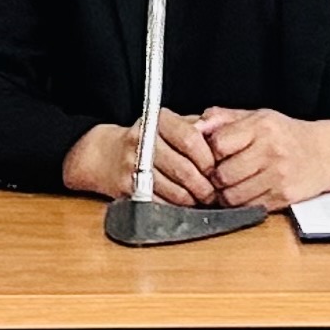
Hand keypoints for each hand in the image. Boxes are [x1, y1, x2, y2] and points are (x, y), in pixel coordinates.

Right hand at [62, 111, 219, 204]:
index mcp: (158, 120)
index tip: (217, 169)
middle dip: (205, 186)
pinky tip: (183, 206)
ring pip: (174, 190)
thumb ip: (197, 128)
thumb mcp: (170, 124)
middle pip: (184, 169)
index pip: (191, 139)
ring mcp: (133, 164)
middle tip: (215, 193)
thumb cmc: (148, 140)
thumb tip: (224, 140)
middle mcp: (144, 139)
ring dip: (192, 200)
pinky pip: (159, 203)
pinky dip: (176, 209)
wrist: (105, 155)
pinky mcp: (126, 187)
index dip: (208, 158)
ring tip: (201, 200)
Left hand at [198, 109, 329, 212]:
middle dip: (214, 178)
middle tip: (216, 176)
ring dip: (225, 194)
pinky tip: (245, 193)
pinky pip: (248, 207)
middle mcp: (270, 150)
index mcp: (261, 127)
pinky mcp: (283, 196)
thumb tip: (195, 125)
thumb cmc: (287, 134)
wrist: (327, 153)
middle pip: (222, 174)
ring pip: (232, 196)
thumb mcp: (258, 117)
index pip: (218, 145)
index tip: (211, 156)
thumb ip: (225, 118)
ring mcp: (278, 176)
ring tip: (229, 186)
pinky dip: (241, 204)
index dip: (208, 153)